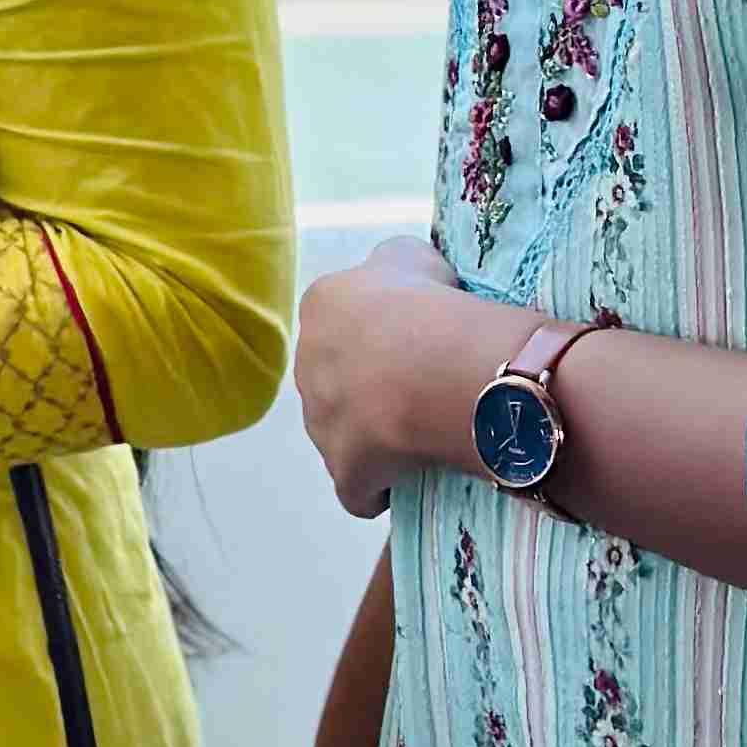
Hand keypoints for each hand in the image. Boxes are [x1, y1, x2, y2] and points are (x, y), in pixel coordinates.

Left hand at [295, 231, 467, 519]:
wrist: (438, 366)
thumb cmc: (430, 303)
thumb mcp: (411, 256)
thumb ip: (392, 266)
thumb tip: (396, 280)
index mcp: (322, 307)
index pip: (344, 326)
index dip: (379, 341)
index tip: (414, 351)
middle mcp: (307, 362)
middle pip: (336, 379)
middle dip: (368, 389)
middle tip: (419, 394)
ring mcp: (320, 421)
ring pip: (340, 434)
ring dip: (370, 440)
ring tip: (417, 440)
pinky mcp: (342, 470)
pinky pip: (356, 488)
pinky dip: (375, 490)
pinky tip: (403, 484)